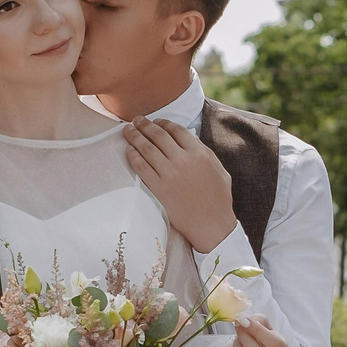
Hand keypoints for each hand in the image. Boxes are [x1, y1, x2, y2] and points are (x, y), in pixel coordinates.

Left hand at [124, 120, 237, 253]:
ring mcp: (169, 174)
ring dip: (134, 137)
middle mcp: (183, 160)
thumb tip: (190, 141)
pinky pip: (141, 167)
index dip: (163, 123)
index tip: (156, 122)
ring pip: (146, 148)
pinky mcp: (159, 189)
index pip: (176, 130)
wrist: (212, 225)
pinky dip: (133, 156)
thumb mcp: (219, 169)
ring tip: (128, 131)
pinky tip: (129, 151)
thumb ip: (204, 152)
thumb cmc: (219, 199)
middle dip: (145, 125)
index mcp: (199, 153)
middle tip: (136, 121)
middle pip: (158, 135)